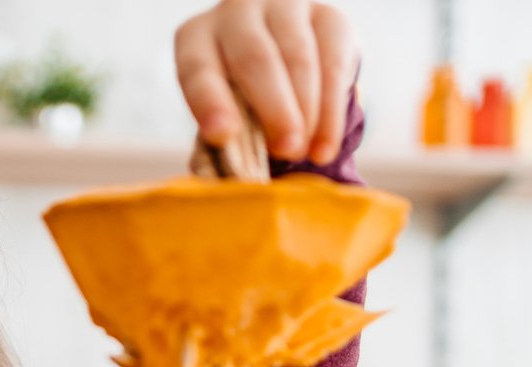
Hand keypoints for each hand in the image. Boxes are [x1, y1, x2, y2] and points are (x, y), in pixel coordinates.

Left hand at [175, 0, 357, 165]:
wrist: (283, 58)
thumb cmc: (240, 97)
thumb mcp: (222, 111)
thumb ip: (222, 138)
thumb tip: (228, 184)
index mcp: (197, 38)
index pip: (198, 69)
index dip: (210, 102)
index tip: (222, 136)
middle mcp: (237, 12)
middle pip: (255, 58)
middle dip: (273, 109)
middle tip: (287, 151)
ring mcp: (285, 6)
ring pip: (298, 58)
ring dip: (307, 111)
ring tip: (309, 154)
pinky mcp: (328, 16)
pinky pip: (334, 61)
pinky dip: (331, 109)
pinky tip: (326, 144)